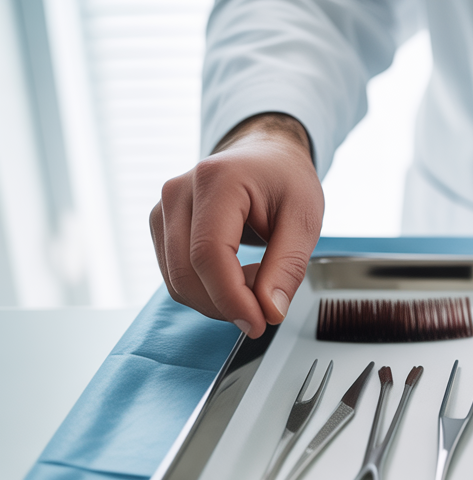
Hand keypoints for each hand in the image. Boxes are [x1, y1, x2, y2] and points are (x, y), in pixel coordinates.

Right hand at [150, 113, 322, 336]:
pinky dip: (209, 290)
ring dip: (219, 299)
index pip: (209, 254)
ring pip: (178, 282)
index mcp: (217, 180)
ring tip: (258, 278)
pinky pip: (177, 277)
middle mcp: (178, 192)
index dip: (231, 298)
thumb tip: (270, 311)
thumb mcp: (305, 218)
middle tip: (268, 304)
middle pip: (186, 274)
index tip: (259, 323)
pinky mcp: (161, 228)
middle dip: (227, 304)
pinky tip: (238, 274)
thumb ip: (288, 266)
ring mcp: (163, 210)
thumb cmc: (285, 179)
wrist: (265, 156)